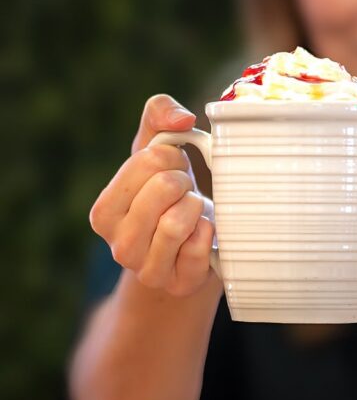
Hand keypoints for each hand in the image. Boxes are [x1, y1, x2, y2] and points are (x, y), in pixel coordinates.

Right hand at [89, 94, 215, 296]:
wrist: (193, 249)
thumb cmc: (171, 195)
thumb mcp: (159, 151)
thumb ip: (159, 116)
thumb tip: (181, 119)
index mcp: (104, 212)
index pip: (146, 161)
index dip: (171, 156)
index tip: (173, 168)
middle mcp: (118, 246)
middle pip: (164, 187)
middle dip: (185, 180)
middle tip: (185, 191)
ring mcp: (148, 270)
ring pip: (178, 221)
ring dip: (196, 206)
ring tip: (194, 210)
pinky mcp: (179, 284)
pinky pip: (200, 247)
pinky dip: (209, 231)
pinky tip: (204, 232)